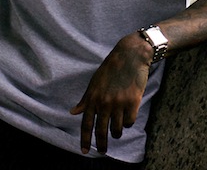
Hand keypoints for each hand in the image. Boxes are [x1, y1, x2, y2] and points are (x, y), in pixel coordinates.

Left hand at [70, 33, 151, 154]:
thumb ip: (85, 99)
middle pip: (101, 131)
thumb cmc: (111, 68)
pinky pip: (129, 122)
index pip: (86, 124)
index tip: (84, 152)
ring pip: (117, 129)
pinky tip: (127, 118)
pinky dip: (128, 123)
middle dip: (101, 145)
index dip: (85, 140)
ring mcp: (119, 103)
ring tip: (117, 131)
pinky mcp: (132, 102)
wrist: (130, 55)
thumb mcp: (94, 82)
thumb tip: (73, 112)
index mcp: (93, 98)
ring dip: (117, 133)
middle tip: (103, 152)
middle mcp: (104, 102)